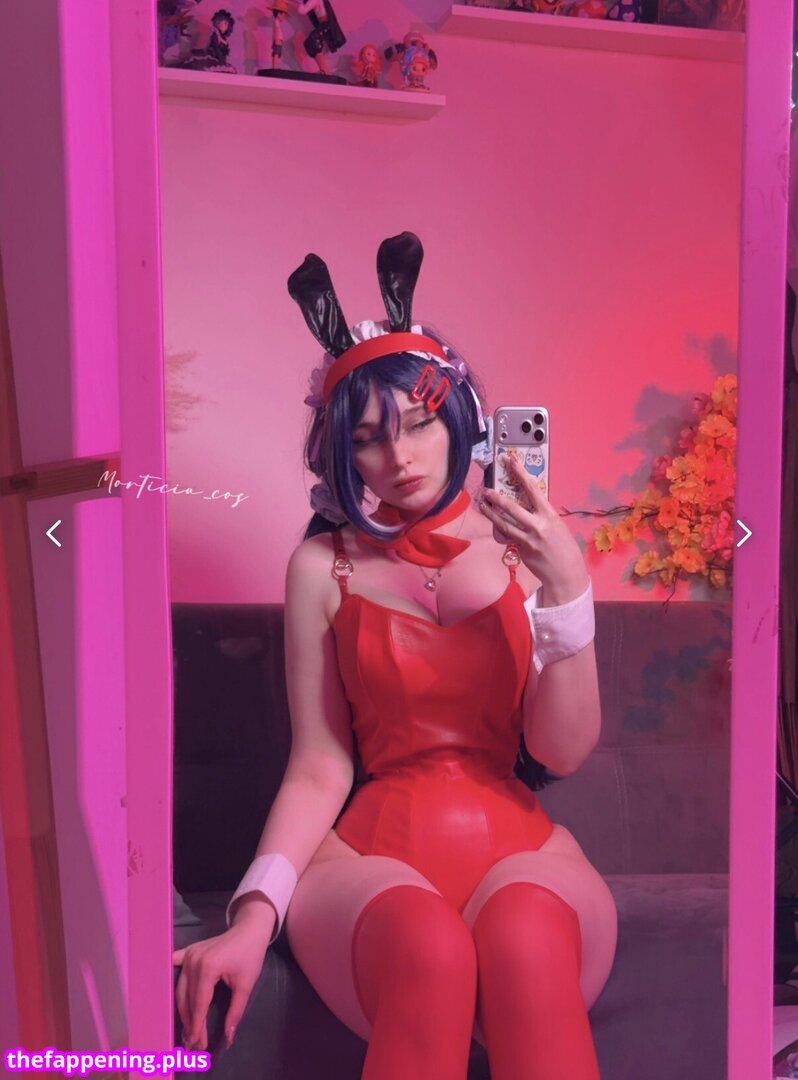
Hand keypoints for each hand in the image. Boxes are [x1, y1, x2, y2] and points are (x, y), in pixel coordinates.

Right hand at [172, 916, 272, 1052]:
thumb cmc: (250, 956)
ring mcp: (189, 955)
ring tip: (188, 1028)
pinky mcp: (189, 951)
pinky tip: (163, 991)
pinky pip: (176, 967)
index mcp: (208, 969)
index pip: (199, 1004)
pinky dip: (171, 979)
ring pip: (180, 989)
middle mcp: (193, 962)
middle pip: (187, 999)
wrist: (250, 930)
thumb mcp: (246, 985)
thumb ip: (235, 1012)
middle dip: (190, 1022)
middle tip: (194, 1042)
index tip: (197, 1044)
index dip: (197, 1026)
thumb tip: (228, 1037)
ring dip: (183, 1009)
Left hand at [479, 455, 588, 604]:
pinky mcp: (521, 551)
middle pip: (512, 508)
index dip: (520, 473)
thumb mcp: (557, 526)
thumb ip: (541, 515)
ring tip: (483, 505)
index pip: (532, 489)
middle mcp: (537, 526)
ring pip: (504, 524)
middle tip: (486, 489)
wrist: (566, 574)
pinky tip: (495, 524)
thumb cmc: (564, 547)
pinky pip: (509, 537)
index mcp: (549, 515)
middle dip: (497, 498)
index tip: (510, 460)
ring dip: (491, 514)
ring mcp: (527, 540)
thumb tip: (527, 506)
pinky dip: (502, 530)